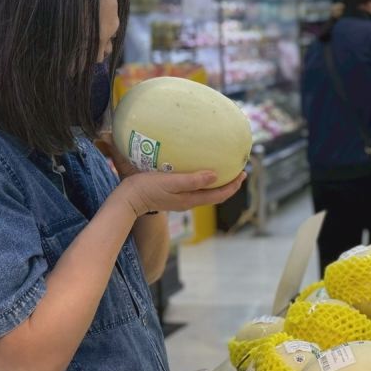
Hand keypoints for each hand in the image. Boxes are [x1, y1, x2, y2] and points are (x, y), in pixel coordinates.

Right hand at [112, 168, 247, 216]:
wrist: (127, 199)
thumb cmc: (147, 188)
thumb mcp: (171, 183)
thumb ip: (193, 180)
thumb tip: (216, 176)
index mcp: (191, 199)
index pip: (219, 196)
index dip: (234, 186)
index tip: (243, 173)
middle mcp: (189, 201)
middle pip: (215, 195)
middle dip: (229, 183)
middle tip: (239, 169)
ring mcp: (181, 199)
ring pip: (206, 192)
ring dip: (217, 182)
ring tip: (224, 168)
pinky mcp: (173, 194)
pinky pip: (195, 188)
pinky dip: (203, 180)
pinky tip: (200, 169)